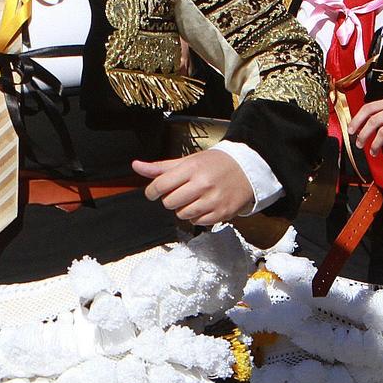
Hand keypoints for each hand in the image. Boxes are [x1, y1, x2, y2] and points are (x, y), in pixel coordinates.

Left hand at [133, 151, 254, 225]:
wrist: (247, 169)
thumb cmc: (214, 164)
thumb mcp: (188, 161)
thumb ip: (160, 167)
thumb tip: (136, 166)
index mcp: (192, 168)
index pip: (160, 185)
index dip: (152, 191)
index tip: (154, 192)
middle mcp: (202, 184)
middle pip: (169, 202)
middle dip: (170, 199)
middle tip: (181, 191)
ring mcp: (213, 200)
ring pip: (181, 214)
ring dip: (183, 208)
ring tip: (195, 197)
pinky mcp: (222, 213)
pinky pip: (197, 222)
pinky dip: (197, 216)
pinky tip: (205, 205)